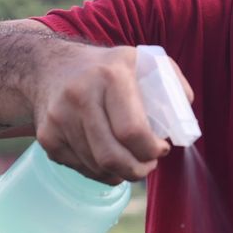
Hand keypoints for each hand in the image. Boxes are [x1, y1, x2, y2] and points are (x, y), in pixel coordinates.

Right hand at [33, 44, 177, 183]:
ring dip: (120, 172)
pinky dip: (99, 171)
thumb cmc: (105, 67)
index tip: (161, 149)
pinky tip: (108, 158)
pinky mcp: (47, 137)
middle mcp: (80, 96)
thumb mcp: (140, 60)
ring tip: (131, 161)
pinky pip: (80, 168)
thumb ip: (171, 81)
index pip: (132, 131)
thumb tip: (185, 118)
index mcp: (110, 76)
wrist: (48, 66)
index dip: (151, 150)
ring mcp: (59, 119)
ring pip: (97, 166)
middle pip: (112, 156)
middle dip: (137, 170)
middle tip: (148, 165)